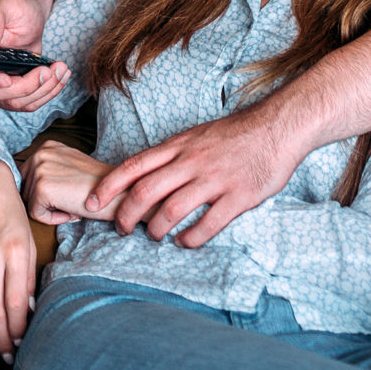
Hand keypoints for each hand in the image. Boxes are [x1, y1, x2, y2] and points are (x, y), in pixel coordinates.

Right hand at [0, 0, 68, 112]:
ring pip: (16, 103)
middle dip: (26, 86)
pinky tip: (61, 77)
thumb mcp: (2, 7)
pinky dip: (48, 93)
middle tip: (48, 69)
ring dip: (42, 90)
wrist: (27, 18)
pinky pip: (30, 103)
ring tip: (61, 69)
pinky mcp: (16, 92)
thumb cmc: (12, 10)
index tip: (6, 79)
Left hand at [20, 140, 107, 224]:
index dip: (47, 192)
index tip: (68, 189)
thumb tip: (26, 186)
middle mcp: (40, 153)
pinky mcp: (42, 188)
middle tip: (72, 197)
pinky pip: (37, 215)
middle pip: (26, 191)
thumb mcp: (69, 166)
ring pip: (31, 204)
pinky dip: (54, 218)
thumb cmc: (96, 186)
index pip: (28, 178)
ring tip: (73, 200)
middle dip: (47, 201)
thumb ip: (48, 169)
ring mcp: (39, 169)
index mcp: (46, 146)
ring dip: (51, 209)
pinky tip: (71, 209)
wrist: (117, 193)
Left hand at [88, 105, 304, 247]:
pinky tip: (185, 242)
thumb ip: (173, 155)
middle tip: (121, 229)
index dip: (108, 187)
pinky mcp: (237, 197)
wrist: (277, 128)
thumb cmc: (236, 134)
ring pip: (171, 211)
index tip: (92, 203)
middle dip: (126, 216)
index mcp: (178, 146)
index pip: (133, 166)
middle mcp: (191, 162)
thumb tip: (147, 175)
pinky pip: (208, 224)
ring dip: (156, 230)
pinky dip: (191, 239)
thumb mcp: (196, 135)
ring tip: (155, 237)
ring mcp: (214, 179)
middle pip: (145, 192)